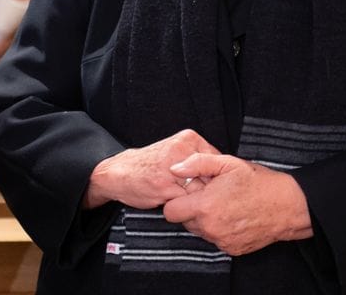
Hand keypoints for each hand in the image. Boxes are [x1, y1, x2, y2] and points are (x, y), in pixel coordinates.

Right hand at [83, 129, 219, 209]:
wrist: (118, 173)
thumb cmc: (150, 165)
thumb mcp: (175, 151)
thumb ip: (198, 158)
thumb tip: (227, 176)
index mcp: (187, 139)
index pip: (218, 161)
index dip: (218, 179)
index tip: (217, 188)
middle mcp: (181, 150)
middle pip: (211, 177)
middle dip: (209, 191)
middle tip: (202, 198)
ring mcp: (173, 168)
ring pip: (201, 191)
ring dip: (198, 201)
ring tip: (186, 200)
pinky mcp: (165, 186)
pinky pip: (186, 202)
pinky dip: (185, 207)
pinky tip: (175, 203)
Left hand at [163, 153, 312, 255]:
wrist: (288, 206)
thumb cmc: (258, 182)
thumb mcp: (227, 163)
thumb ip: (196, 164)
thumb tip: (174, 168)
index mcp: (205, 206)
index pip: (170, 212)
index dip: (177, 200)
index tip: (190, 192)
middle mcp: (211, 228)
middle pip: (184, 222)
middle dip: (191, 209)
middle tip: (210, 196)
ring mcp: (221, 241)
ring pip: (199, 232)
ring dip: (205, 220)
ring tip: (223, 204)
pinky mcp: (232, 249)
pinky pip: (215, 239)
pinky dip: (219, 229)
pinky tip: (233, 216)